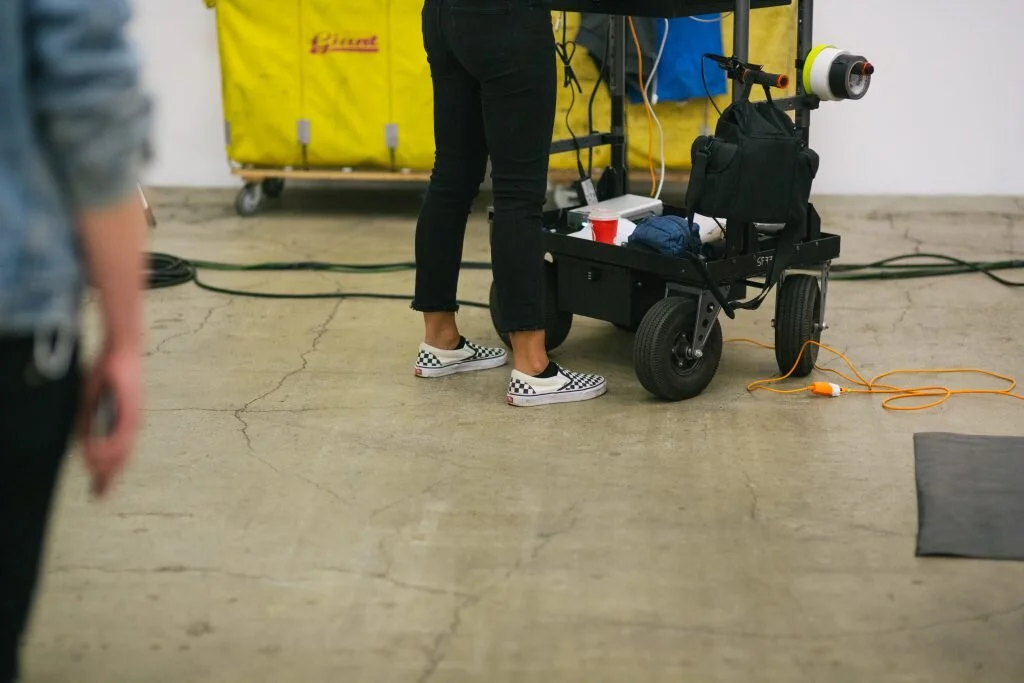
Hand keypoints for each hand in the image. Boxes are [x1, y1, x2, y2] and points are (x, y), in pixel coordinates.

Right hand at [79, 345, 142, 498]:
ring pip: (121, 449)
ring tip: (95, 478)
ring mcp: (132, 418)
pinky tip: (100, 458)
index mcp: (124, 423)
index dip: (109, 473)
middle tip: (100, 496)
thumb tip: (83, 442)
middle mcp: (131, 423)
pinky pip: (121, 434)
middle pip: (121, 457)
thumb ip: (89, 422)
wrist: (121, 353)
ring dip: (106, 465)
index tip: (100, 490)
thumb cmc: (108, 374)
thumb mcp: (93, 401)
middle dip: (109, 477)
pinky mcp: (131, 410)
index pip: (118, 454)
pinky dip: (110, 447)